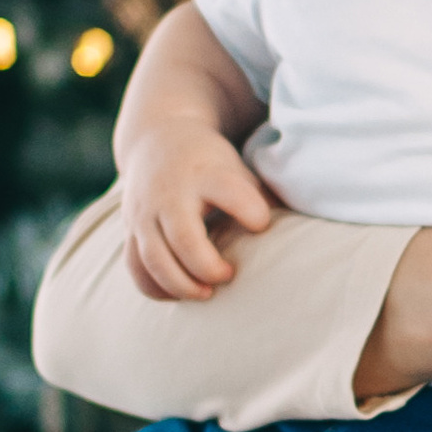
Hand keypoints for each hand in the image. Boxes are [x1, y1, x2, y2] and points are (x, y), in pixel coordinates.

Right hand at [118, 121, 273, 301]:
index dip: (250, 211)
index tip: (262, 226)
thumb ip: (262, 198)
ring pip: (153, 259)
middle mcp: (170, 192)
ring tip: (206, 293)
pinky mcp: (130, 229)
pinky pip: (135, 268)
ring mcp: (145, 212)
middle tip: (229, 276)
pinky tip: (179, 294)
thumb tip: (301, 231)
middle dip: (207, 267)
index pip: (227, 191)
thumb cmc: (210, 163)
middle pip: (183, 238)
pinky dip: (155, 288)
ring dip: (181, 285)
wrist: (157, 138)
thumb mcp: (237, 168)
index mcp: (205, 173)